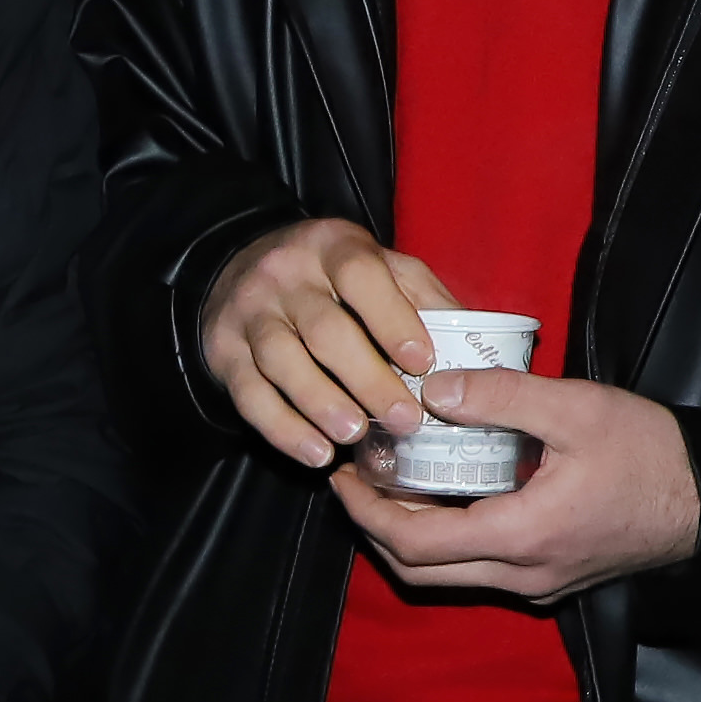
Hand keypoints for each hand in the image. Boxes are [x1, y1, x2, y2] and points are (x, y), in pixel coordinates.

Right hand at [196, 216, 455, 467]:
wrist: (239, 268)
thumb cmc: (330, 276)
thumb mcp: (377, 267)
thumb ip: (422, 298)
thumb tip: (477, 344)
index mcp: (333, 247)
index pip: (361, 276)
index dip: (392, 319)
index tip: (422, 361)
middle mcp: (285, 275)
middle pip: (325, 329)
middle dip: (367, 378)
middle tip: (405, 420)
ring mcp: (249, 313)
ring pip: (283, 362)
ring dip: (322, 404)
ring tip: (356, 435)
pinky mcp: (223, 351)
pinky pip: (250, 395)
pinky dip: (283, 429)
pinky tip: (316, 454)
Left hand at [335, 365, 700, 601]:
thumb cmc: (650, 451)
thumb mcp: (577, 408)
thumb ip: (501, 397)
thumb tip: (430, 389)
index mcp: (521, 536)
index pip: (415, 542)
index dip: (366, 512)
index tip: (342, 474)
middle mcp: (522, 575)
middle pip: (419, 570)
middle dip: (375, 528)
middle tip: (356, 477)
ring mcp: (539, 584)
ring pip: (448, 577)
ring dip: (409, 537)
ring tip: (392, 481)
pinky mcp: (554, 579)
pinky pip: (480, 571)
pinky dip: (448, 540)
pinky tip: (446, 493)